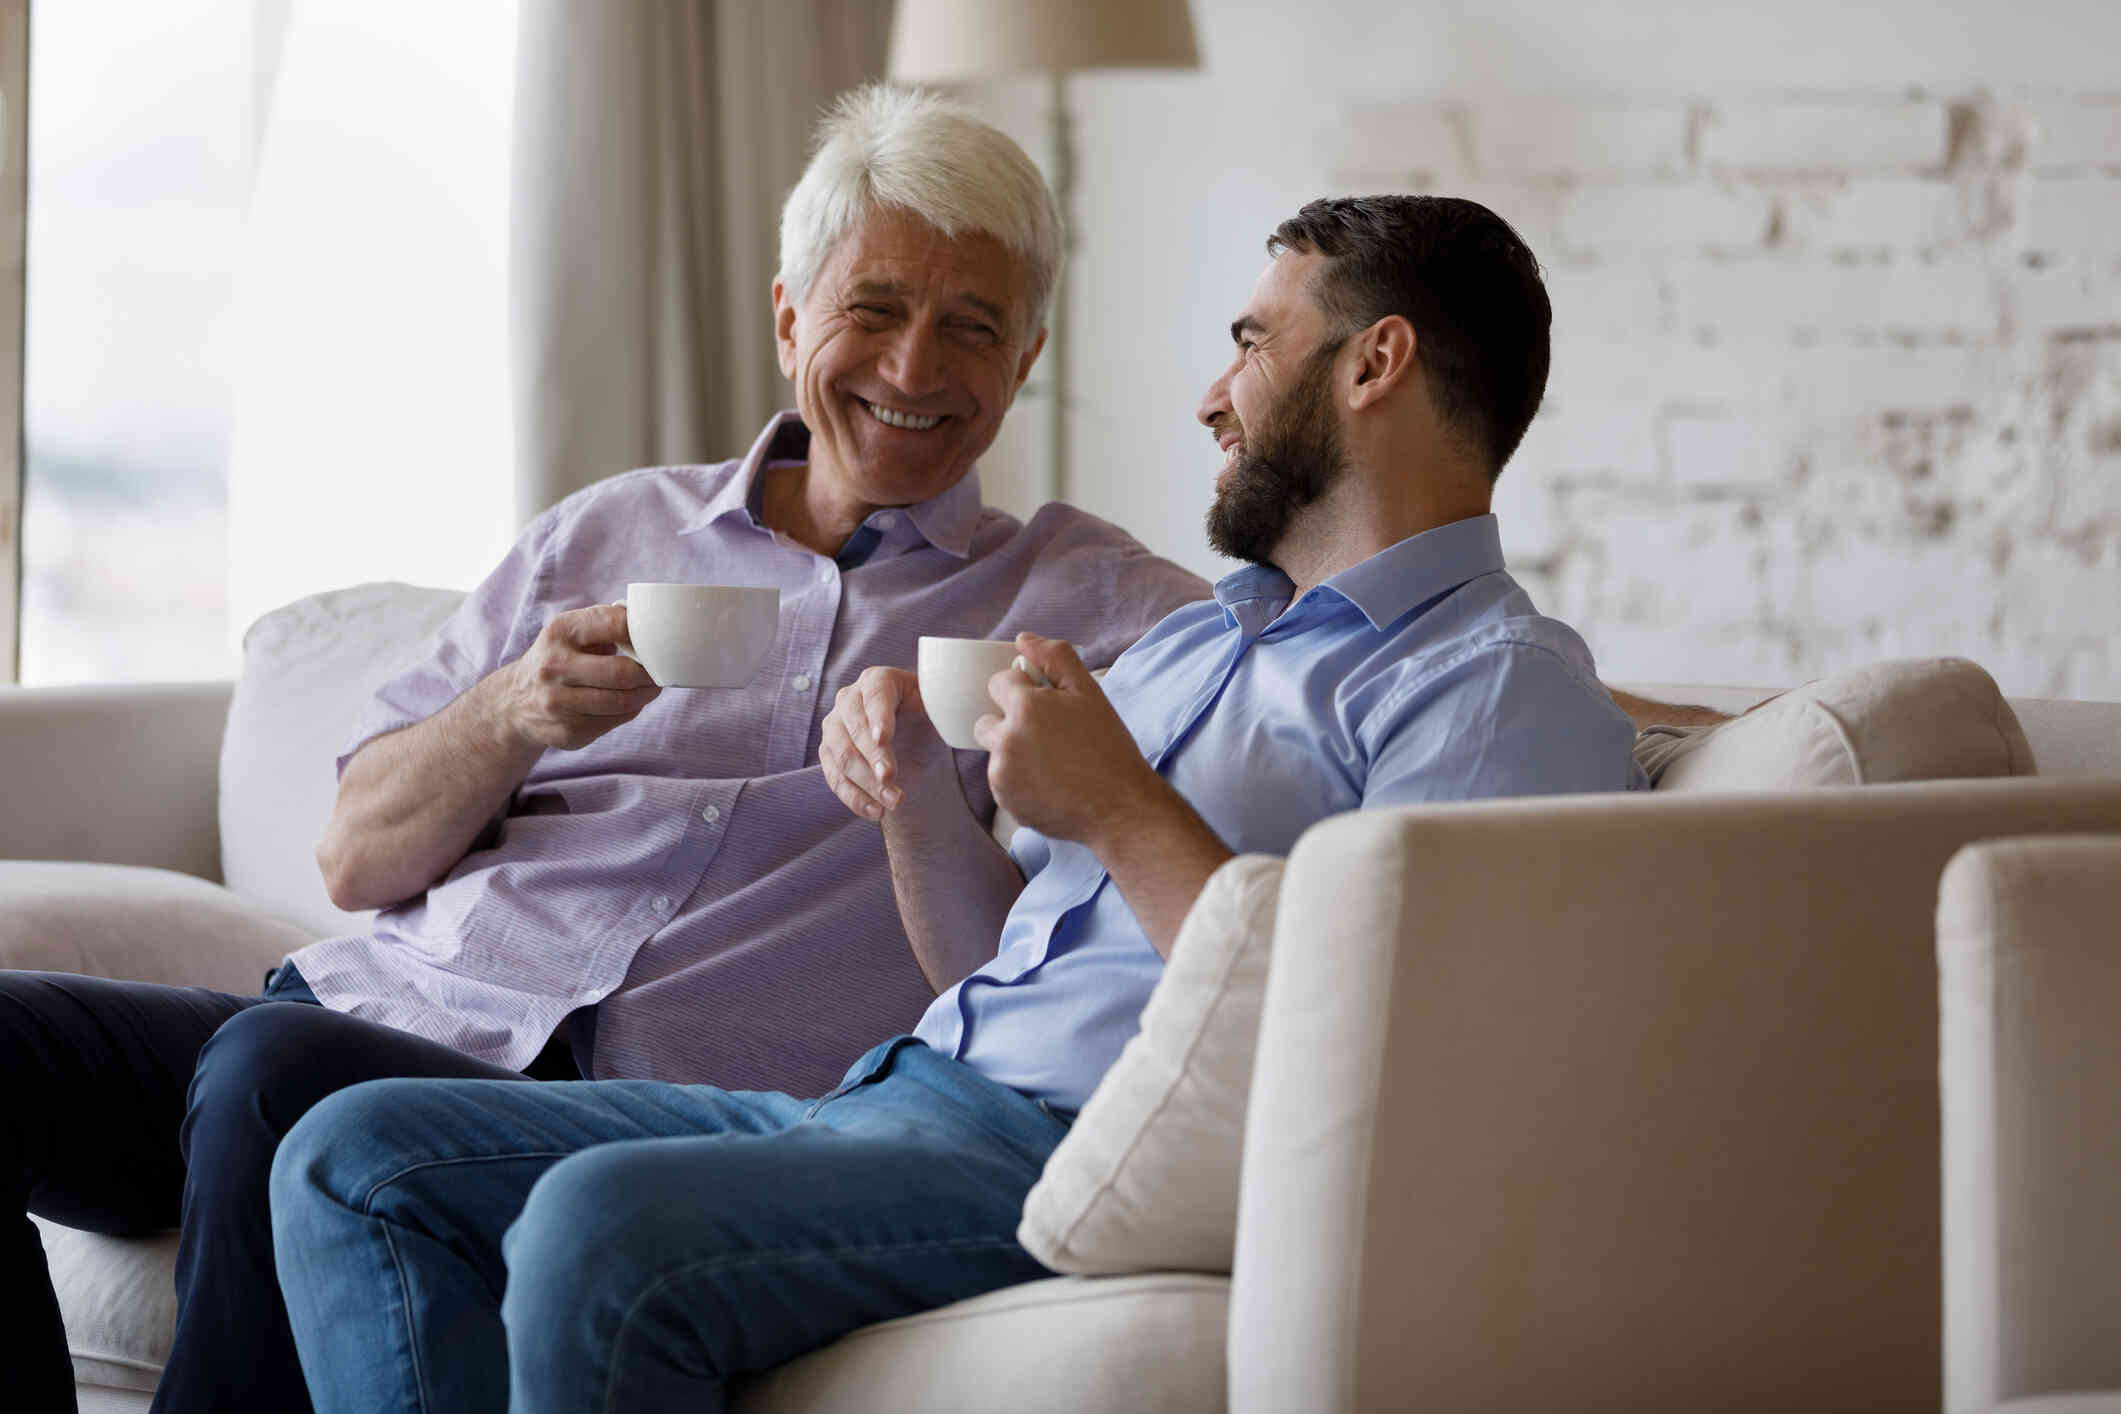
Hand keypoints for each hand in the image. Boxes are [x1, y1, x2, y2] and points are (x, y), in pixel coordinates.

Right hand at [497, 603, 661, 749]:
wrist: (515, 703)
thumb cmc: (560, 658)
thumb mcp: (572, 631)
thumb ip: (607, 622)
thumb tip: (653, 620)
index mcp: (561, 631)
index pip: (615, 624)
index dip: (644, 632)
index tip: (659, 639)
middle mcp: (554, 666)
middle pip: (622, 673)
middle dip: (650, 674)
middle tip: (660, 672)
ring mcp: (558, 702)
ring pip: (623, 702)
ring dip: (646, 695)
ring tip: (651, 687)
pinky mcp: (566, 731)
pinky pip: (614, 721)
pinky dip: (630, 712)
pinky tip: (629, 703)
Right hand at [820, 667, 954, 821]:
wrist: (916, 744)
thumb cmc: (928, 720)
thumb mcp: (939, 711)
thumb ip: (943, 705)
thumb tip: (956, 704)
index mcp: (879, 680)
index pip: (875, 694)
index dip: (878, 717)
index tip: (884, 739)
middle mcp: (850, 698)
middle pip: (854, 727)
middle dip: (873, 756)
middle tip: (890, 779)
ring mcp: (835, 726)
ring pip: (842, 756)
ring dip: (867, 783)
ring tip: (895, 802)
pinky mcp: (829, 754)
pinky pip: (835, 779)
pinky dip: (855, 798)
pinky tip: (877, 812)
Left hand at [975, 633, 1163, 846]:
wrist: (1120, 807)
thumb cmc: (1108, 747)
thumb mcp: (1089, 692)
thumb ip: (1055, 657)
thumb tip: (1022, 640)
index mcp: (1025, 708)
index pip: (999, 683)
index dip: (1023, 692)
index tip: (1046, 707)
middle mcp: (1005, 740)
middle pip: (987, 721)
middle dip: (1009, 723)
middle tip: (1047, 737)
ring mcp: (1002, 774)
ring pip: (995, 753)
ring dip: (1014, 753)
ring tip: (1053, 763)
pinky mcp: (1005, 801)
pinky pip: (1003, 781)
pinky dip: (1019, 781)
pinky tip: (1051, 784)